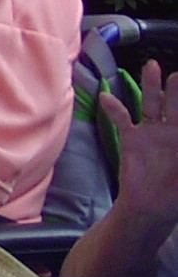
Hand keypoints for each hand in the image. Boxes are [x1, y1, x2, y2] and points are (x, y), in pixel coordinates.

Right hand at [103, 60, 177, 226]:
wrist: (150, 210)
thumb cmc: (175, 196)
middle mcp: (172, 132)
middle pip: (175, 104)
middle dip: (177, 90)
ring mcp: (152, 133)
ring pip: (152, 104)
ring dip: (151, 86)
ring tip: (152, 66)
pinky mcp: (132, 139)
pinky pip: (122, 119)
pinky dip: (114, 108)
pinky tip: (106, 97)